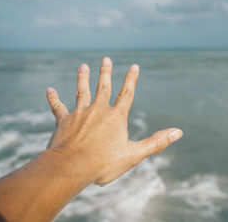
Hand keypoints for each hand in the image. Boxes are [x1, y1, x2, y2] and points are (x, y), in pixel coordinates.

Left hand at [45, 57, 182, 185]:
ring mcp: (79, 114)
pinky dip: (53, 98)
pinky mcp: (63, 121)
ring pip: (82, 91)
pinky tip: (49, 89)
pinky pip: (57, 107)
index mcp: (116, 117)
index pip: (126, 93)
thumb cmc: (103, 163)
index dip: (131, 79)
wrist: (71, 167)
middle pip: (103, 87)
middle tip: (105, 59)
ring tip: (82, 66)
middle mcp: (98, 110)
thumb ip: (156, 142)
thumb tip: (178, 132)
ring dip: (82, 78)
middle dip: (105, 73)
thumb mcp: (134, 154)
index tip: (134, 66)